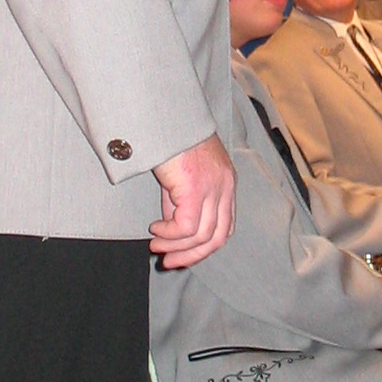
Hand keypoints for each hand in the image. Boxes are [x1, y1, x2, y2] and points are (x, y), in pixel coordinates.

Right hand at [150, 134, 235, 268]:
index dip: (204, 247)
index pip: (225, 227)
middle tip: (169, 263)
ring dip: (176, 247)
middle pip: (218, 238)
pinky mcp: (196, 188)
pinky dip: (169, 234)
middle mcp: (225, 187)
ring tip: (155, 246)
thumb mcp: (182, 177)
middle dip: (192, 255)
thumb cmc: (170, 141)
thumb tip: (173, 231)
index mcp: (227, 183)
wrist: (164, 118)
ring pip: (201, 236)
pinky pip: (186, 226)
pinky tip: (155, 229)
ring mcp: (214, 188)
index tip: (182, 254)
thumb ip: (181, 202)